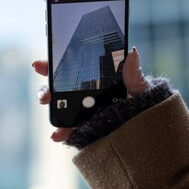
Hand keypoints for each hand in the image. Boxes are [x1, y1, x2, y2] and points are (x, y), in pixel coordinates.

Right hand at [33, 46, 148, 142]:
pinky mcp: (86, 130)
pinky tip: (58, 136)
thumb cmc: (143, 102)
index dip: (52, 65)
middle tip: (45, 95)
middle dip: (46, 91)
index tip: (39, 65)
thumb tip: (132, 52)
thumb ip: (133, 73)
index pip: (69, 68)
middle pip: (59, 89)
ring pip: (61, 110)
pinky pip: (71, 131)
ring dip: (53, 113)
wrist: (150, 126)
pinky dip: (63, 133)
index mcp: (94, 79)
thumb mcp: (140, 87)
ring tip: (52, 119)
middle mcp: (85, 95)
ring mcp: (84, 113)